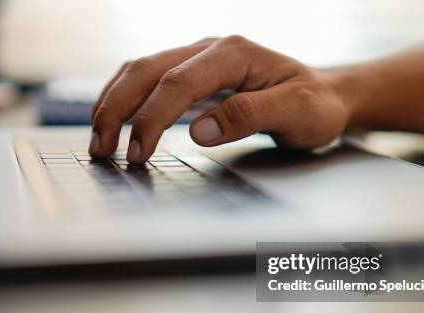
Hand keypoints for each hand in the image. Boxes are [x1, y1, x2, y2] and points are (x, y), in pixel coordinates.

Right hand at [89, 35, 352, 163]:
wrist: (324, 96)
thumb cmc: (314, 106)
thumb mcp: (297, 113)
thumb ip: (249, 117)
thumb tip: (199, 131)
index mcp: (234, 53)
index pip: (178, 82)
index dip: (152, 118)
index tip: (137, 152)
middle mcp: (210, 49)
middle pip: (147, 70)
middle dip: (117, 108)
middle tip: (101, 148)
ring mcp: (199, 60)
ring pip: (140, 71)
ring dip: (114, 103)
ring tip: (99, 139)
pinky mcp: (193, 76)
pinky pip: (149, 81)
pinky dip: (126, 100)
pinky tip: (115, 121)